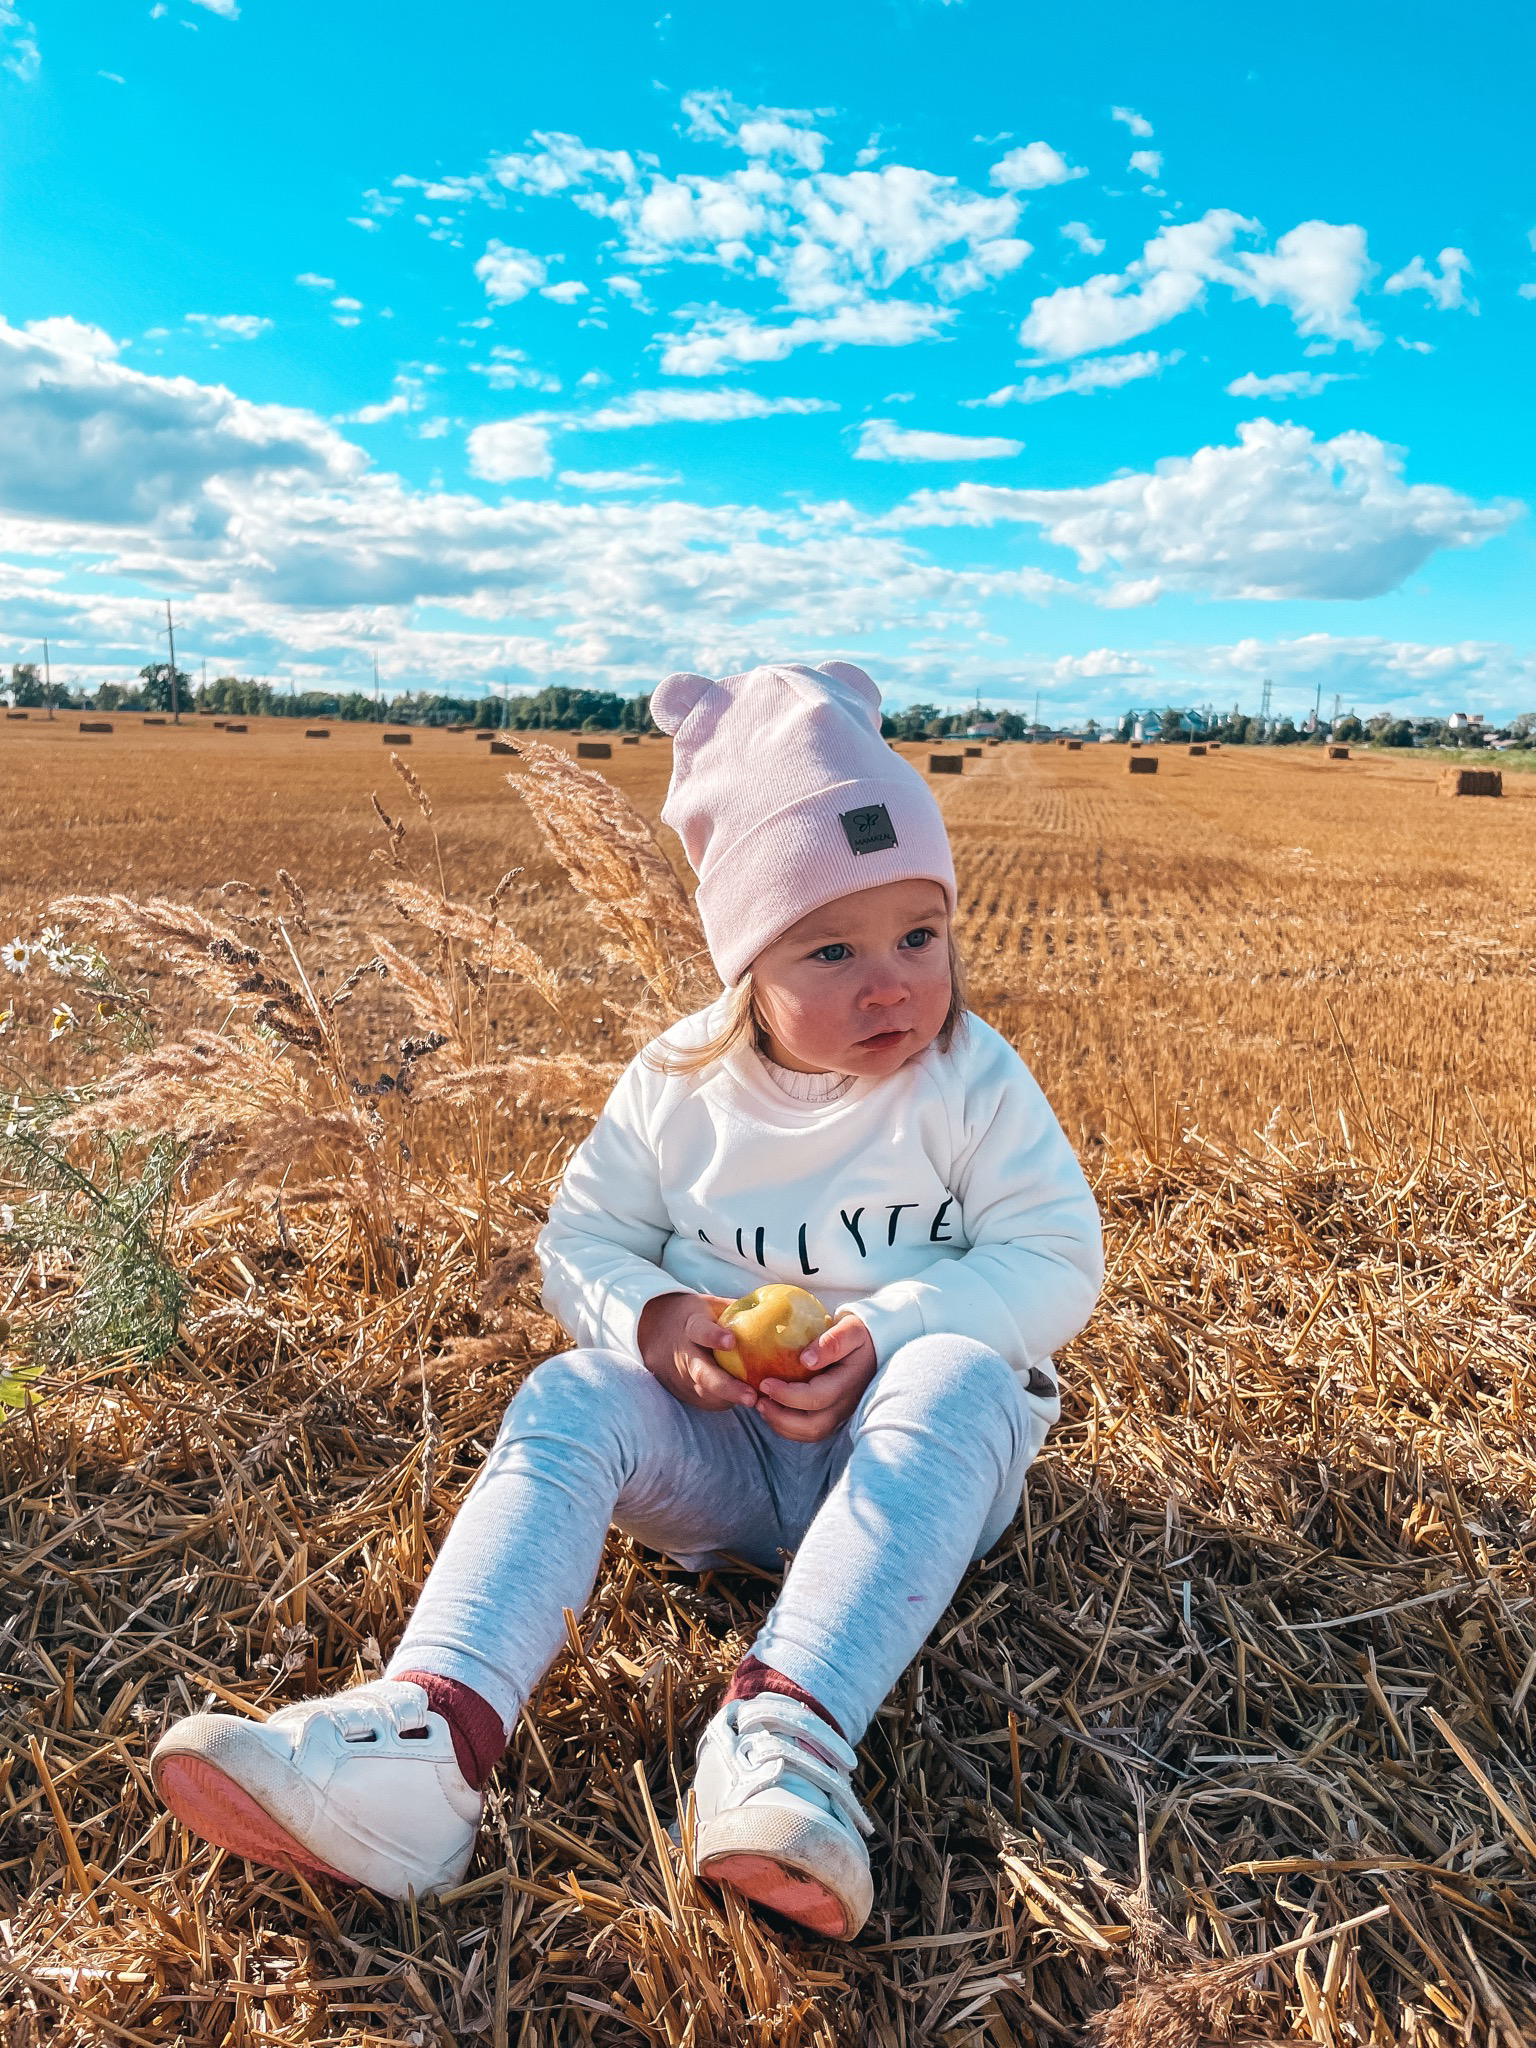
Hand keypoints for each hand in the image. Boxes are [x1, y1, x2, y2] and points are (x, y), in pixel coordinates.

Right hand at [637, 1292, 757, 1413]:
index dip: (713, 1337)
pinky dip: (727, 1403)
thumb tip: (779, 1310)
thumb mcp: (711, 1305)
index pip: (700, 1331)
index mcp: (690, 1325)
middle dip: (727, 1387)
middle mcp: (682, 1354)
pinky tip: (748, 1401)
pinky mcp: (683, 1393)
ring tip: (759, 1402)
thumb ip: (739, 1310)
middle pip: (702, 1373)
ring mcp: (680, 1377)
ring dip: (731, 1400)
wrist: (654, 1330)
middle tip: (751, 1396)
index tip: (731, 1341)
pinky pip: (707, 1402)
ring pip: (705, 1394)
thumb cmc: (695, 1316)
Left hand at [756, 1315, 877, 1442]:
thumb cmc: (860, 1335)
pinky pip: (810, 1430)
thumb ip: (833, 1342)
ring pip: (811, 1433)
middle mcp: (845, 1404)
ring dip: (783, 1425)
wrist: (875, 1346)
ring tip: (762, 1406)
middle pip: (813, 1426)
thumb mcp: (851, 1329)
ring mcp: (840, 1413)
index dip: (787, 1395)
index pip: (816, 1398)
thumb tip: (806, 1360)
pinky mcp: (833, 1415)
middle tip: (759, 1401)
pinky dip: (788, 1427)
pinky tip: (773, 1410)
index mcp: (848, 1382)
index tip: (765, 1382)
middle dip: (781, 1418)